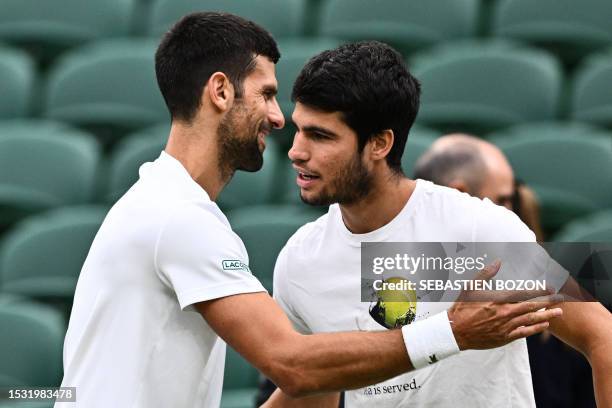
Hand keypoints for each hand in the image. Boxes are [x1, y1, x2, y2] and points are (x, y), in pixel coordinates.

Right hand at [448, 260, 563, 349]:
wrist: (455, 332)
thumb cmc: (461, 308)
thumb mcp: (470, 288)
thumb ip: (485, 274)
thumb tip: (497, 262)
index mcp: (497, 299)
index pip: (522, 293)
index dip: (538, 290)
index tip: (549, 287)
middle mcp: (504, 313)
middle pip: (531, 306)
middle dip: (548, 301)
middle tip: (561, 298)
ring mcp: (506, 326)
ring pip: (531, 320)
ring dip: (547, 315)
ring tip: (559, 312)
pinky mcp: (505, 338)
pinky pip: (525, 333)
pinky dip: (536, 328)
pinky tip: (544, 325)